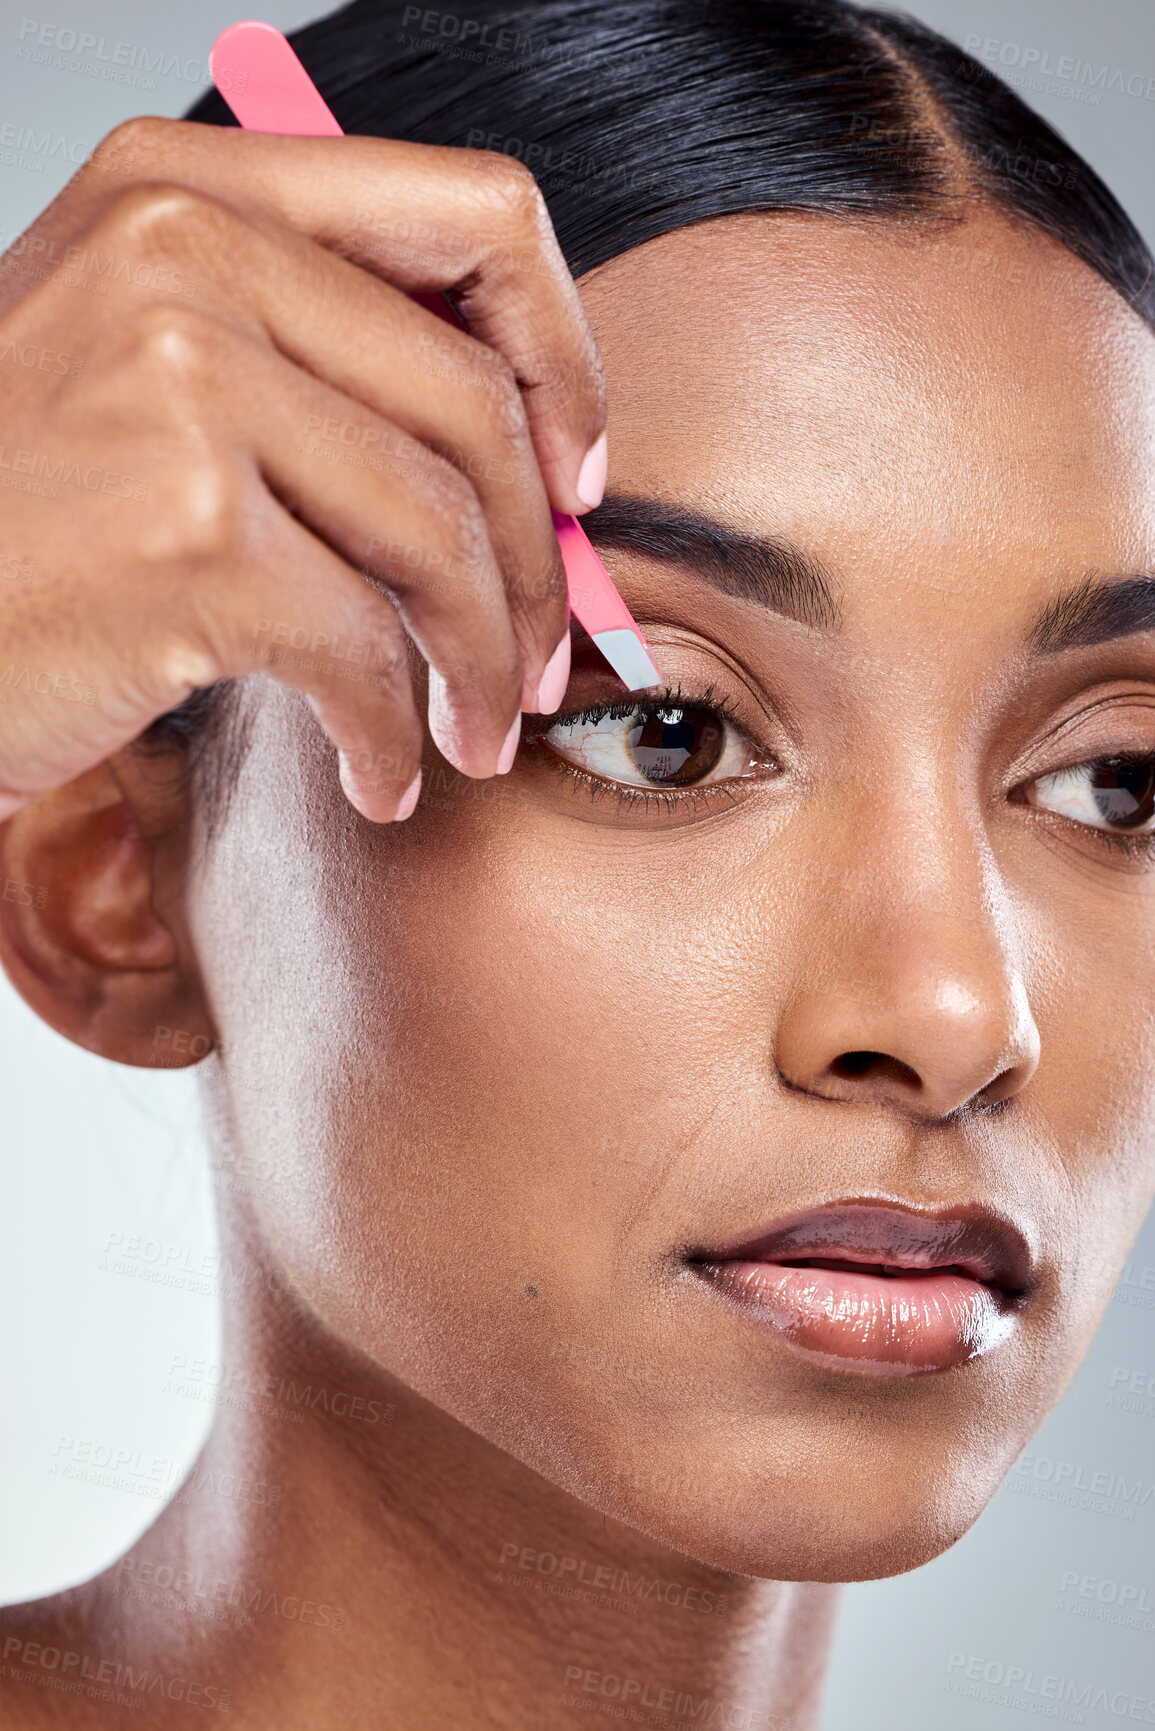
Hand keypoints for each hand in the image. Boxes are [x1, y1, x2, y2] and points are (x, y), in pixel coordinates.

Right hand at [0, 118, 606, 819]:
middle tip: (533, 665)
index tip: (575, 480)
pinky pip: (366, 648)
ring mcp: (179, 388)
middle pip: (477, 409)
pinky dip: (392, 734)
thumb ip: (307, 358)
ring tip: (469, 735)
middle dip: (537, 570)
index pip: (477, 218)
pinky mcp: (182, 534)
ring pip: (439, 538)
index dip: (563, 359)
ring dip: (480, 667)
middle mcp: (183, 257)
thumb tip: (531, 453)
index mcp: (188, 189)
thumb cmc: (10, 523)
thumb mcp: (135, 370)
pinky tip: (378, 774)